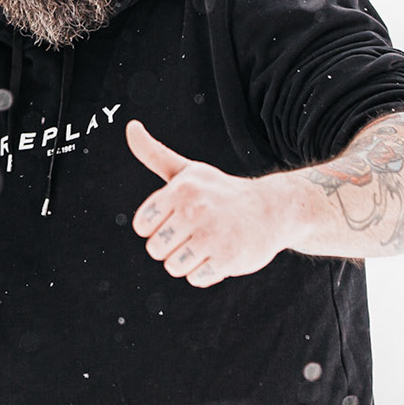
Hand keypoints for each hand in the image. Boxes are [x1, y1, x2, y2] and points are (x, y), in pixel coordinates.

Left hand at [126, 121, 300, 286]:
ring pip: (173, 266)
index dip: (158, 227)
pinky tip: (223, 253)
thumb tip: (130, 126)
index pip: (143, 226)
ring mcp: (211, 234)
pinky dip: (207, 272)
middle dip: (173, 246)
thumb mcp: (188, 172)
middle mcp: (194, 209)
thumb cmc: (221, 192)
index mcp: (180, 189)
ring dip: (189, 261)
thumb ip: (154, 154)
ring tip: (210, 243)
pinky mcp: (227, 258)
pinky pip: (196, 278)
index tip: (178, 218)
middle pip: (156, 249)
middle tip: (198, 231)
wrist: (273, 209)